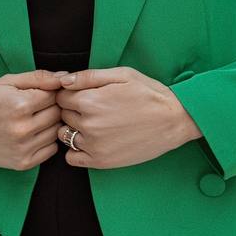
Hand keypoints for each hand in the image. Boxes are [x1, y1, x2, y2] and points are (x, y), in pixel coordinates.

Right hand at [0, 70, 66, 170]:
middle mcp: (22, 129)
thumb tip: (65, 78)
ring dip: (50, 124)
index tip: (40, 92)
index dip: (50, 91)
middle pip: (57, 114)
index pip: (54, 95)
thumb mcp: (8, 81)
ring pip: (56, 132)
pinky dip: (46, 141)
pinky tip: (33, 134)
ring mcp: (22, 148)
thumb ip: (38, 78)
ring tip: (34, 119)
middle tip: (38, 106)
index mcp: (19, 105)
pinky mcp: (22, 163)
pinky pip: (51, 150)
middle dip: (52, 107)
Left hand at [54, 66, 200, 168]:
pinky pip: (71, 158)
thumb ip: (89, 76)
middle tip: (94, 107)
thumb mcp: (122, 75)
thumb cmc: (150, 94)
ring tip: (93, 123)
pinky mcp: (101, 161)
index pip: (61, 96)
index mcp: (91, 100)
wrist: (174, 120)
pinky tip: (91, 141)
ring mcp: (94, 145)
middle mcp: (88, 124)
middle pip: (63, 115)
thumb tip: (62, 80)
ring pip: (64, 135)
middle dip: (73, 109)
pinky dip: (76, 150)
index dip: (71, 93)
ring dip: (73, 129)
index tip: (84, 93)